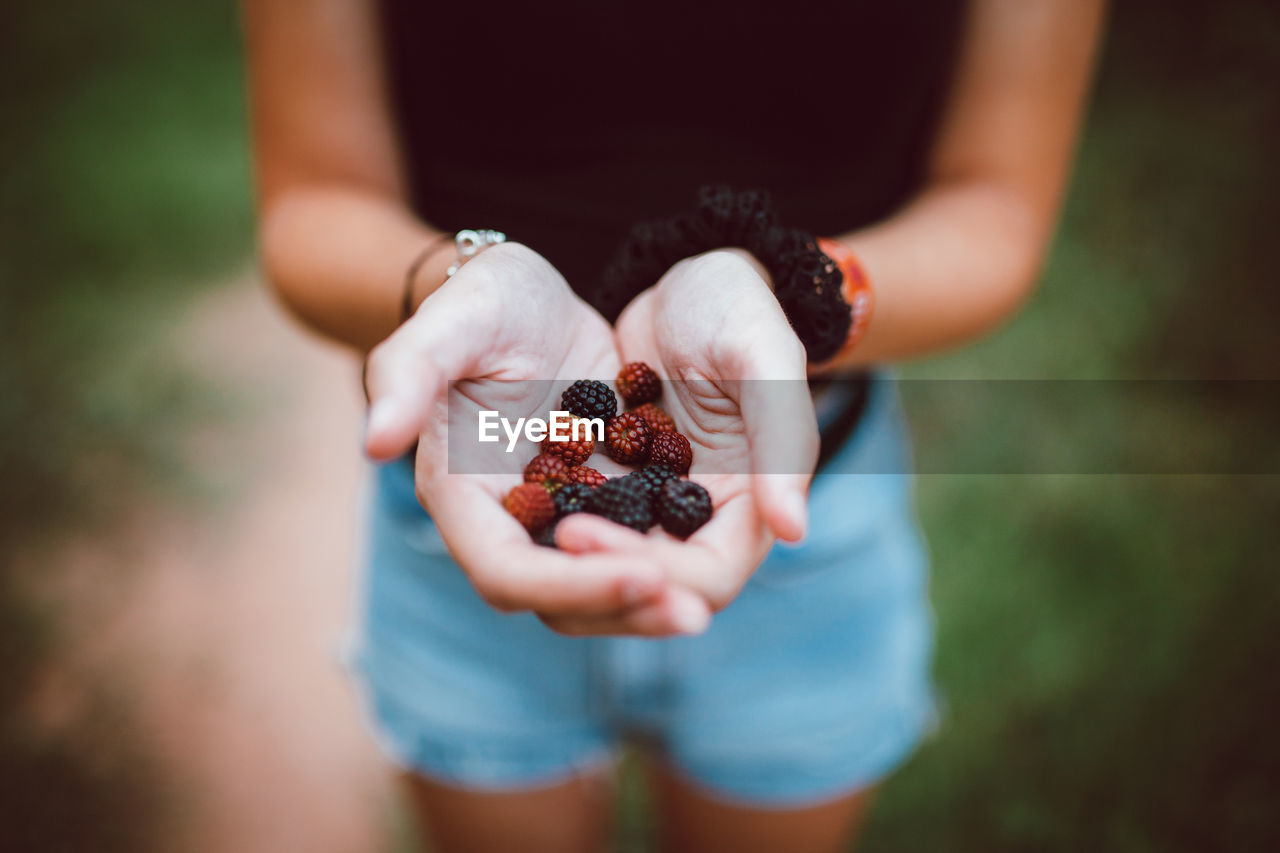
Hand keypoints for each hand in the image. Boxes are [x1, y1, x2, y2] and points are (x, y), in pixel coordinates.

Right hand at [363, 243, 710, 634]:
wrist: (533, 295)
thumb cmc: (484, 300)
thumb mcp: (452, 319)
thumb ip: (408, 372)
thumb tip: (373, 442)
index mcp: (463, 494)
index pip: (506, 571)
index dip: (569, 585)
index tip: (641, 574)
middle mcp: (510, 521)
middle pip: (560, 600)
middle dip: (622, 610)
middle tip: (690, 612)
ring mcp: (562, 518)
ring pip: (603, 587)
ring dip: (654, 601)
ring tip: (704, 600)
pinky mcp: (606, 501)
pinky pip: (640, 547)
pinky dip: (674, 559)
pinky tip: (723, 554)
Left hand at [557, 249, 818, 616]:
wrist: (687, 279)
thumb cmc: (737, 308)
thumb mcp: (764, 357)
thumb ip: (783, 440)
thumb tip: (793, 530)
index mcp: (749, 507)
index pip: (705, 579)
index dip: (653, 576)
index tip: (586, 532)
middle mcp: (696, 523)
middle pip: (648, 594)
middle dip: (597, 583)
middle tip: (553, 535)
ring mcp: (646, 508)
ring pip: (602, 574)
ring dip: (565, 568)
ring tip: (523, 525)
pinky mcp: (604, 487)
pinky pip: (571, 525)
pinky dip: (544, 525)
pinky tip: (511, 498)